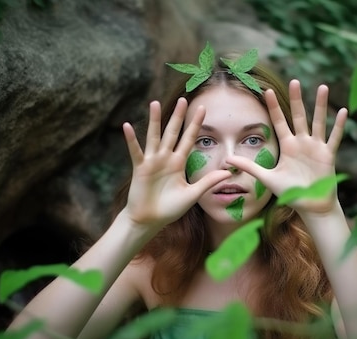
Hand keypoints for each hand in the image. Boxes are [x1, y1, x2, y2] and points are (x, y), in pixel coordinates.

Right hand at [122, 98, 230, 226]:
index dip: (195, 125)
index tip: (202, 108)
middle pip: (173, 133)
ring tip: (154, 103)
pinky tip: (127, 126)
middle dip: (178, 116)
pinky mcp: (140, 169)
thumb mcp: (193, 194)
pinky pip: (136, 152)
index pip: (189, 139)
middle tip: (183, 99)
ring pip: (154, 137)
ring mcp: (152, 162)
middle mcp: (166, 159)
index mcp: (178, 163)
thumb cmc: (169, 209)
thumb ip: (208, 182)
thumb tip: (229, 172)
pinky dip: (131, 140)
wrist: (150, 220)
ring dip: (154, 121)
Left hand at [227, 79, 347, 213]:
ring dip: (321, 106)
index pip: (279, 122)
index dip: (273, 107)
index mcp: (288, 146)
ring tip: (323, 87)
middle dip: (297, 99)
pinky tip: (343, 111)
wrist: (310, 206)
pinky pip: (334, 138)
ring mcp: (316, 147)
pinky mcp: (328, 155)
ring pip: (318, 122)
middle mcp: (302, 143)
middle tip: (294, 81)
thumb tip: (227, 159)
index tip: (266, 91)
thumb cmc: (290, 193)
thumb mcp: (267, 178)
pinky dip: (339, 126)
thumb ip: (249, 166)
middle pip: (299, 116)